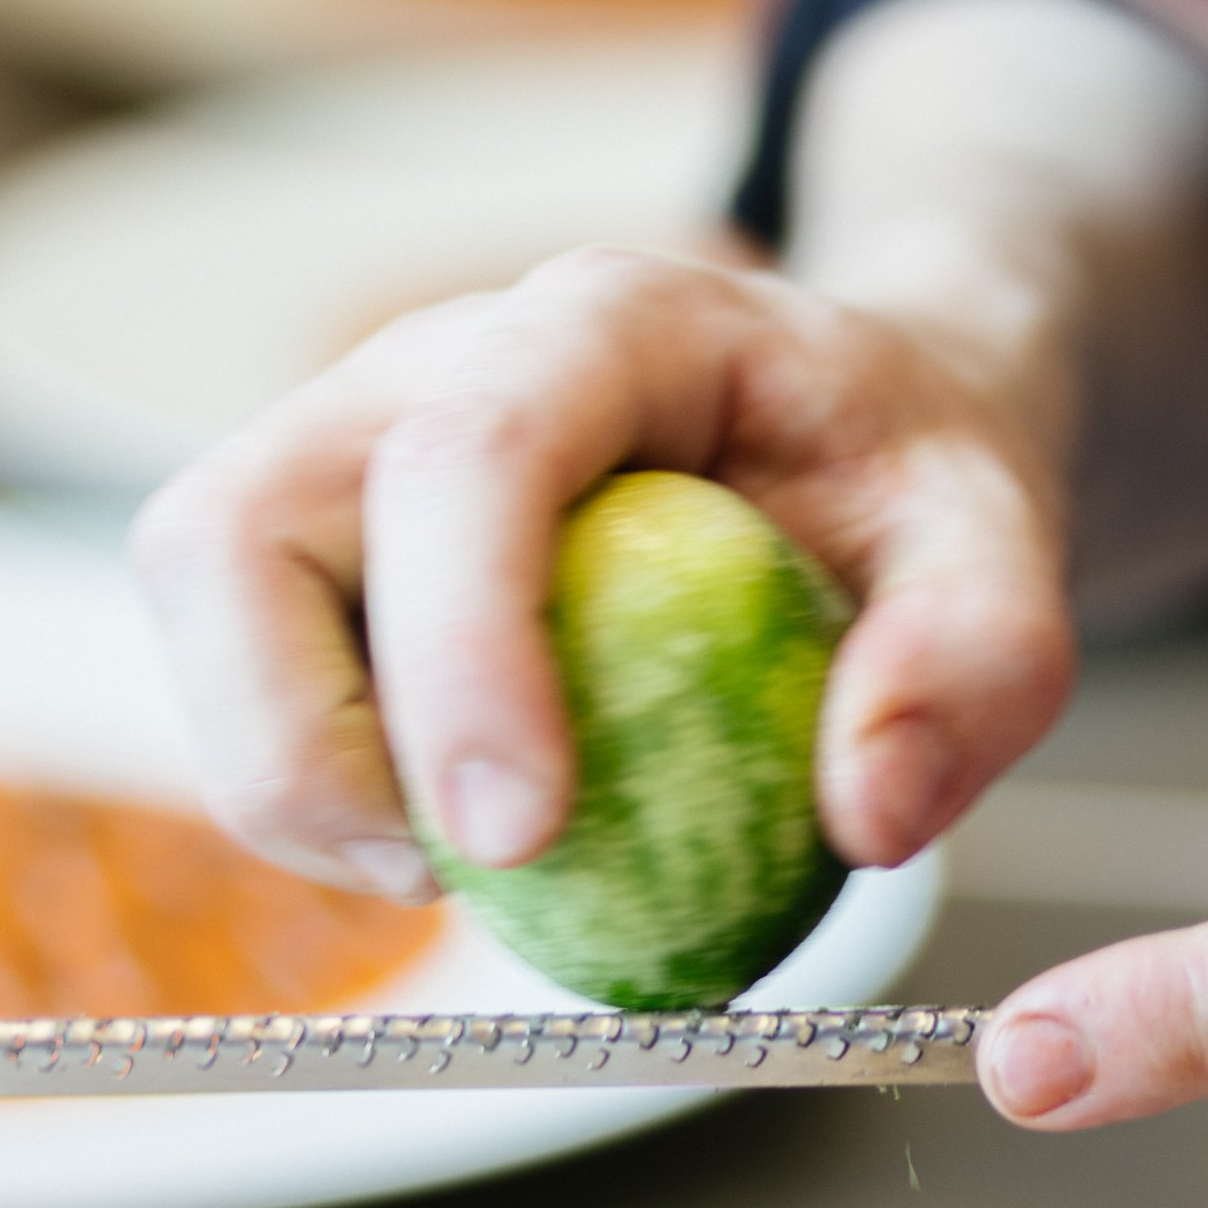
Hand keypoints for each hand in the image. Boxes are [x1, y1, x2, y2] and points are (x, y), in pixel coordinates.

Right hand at [131, 244, 1073, 901]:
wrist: (854, 423)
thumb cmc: (907, 479)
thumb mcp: (1004, 545)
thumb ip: (978, 663)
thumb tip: (868, 817)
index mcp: (606, 327)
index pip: (465, 456)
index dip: (457, 654)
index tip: (518, 840)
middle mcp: (430, 364)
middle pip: (235, 523)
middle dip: (298, 741)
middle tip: (447, 880)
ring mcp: (348, 445)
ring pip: (203, 594)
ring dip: (285, 771)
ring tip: (450, 868)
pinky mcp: (320, 544)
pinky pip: (244, 668)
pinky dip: (313, 784)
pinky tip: (447, 843)